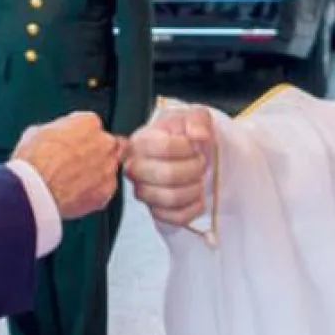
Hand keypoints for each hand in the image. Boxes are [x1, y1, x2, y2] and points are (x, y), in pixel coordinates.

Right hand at [13, 112, 123, 219]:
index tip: (70, 146)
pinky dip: (93, 193)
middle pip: (104, 146)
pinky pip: (104, 190)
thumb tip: (53, 135)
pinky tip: (75, 195)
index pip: (90, 126)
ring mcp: (108, 167)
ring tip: (72, 183)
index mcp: (89, 122)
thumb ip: (56, 130)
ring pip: (106, 169)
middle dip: (92, 154)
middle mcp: (105, 142)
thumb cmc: (33, 160)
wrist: (35, 188)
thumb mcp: (37, 132)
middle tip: (73, 165)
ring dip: (94, 174)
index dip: (78, 138)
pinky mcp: (107, 190)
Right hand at [126, 106, 214, 226]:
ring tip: (197, 178)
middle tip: (199, 162)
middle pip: (167, 175)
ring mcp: (143, 191)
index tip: (194, 145)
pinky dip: (193, 208)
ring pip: (171, 198)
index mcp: (140, 141)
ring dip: (194, 188)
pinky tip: (196, 196)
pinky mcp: (155, 211)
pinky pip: (176, 217)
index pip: (164, 147)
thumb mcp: (192, 117)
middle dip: (193, 169)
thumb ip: (197, 120)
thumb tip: (199, 134)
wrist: (189, 153)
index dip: (187, 148)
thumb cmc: (184, 135)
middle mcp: (135, 167)